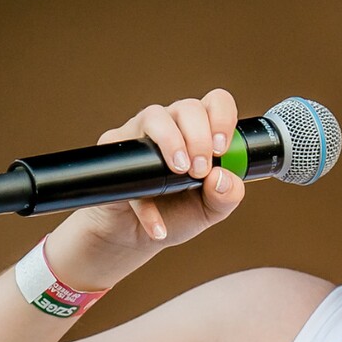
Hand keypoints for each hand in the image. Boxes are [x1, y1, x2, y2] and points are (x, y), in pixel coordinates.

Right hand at [47, 89, 246, 288]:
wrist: (138, 238)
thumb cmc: (178, 212)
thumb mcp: (212, 209)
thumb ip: (227, 195)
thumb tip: (222, 177)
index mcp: (202, 130)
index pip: (216, 103)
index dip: (222, 118)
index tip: (221, 149)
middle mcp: (173, 125)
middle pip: (188, 107)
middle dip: (199, 137)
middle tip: (200, 170)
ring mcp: (141, 134)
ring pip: (154, 115)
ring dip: (171, 140)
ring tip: (180, 172)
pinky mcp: (114, 152)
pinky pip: (127, 159)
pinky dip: (144, 197)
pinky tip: (156, 224)